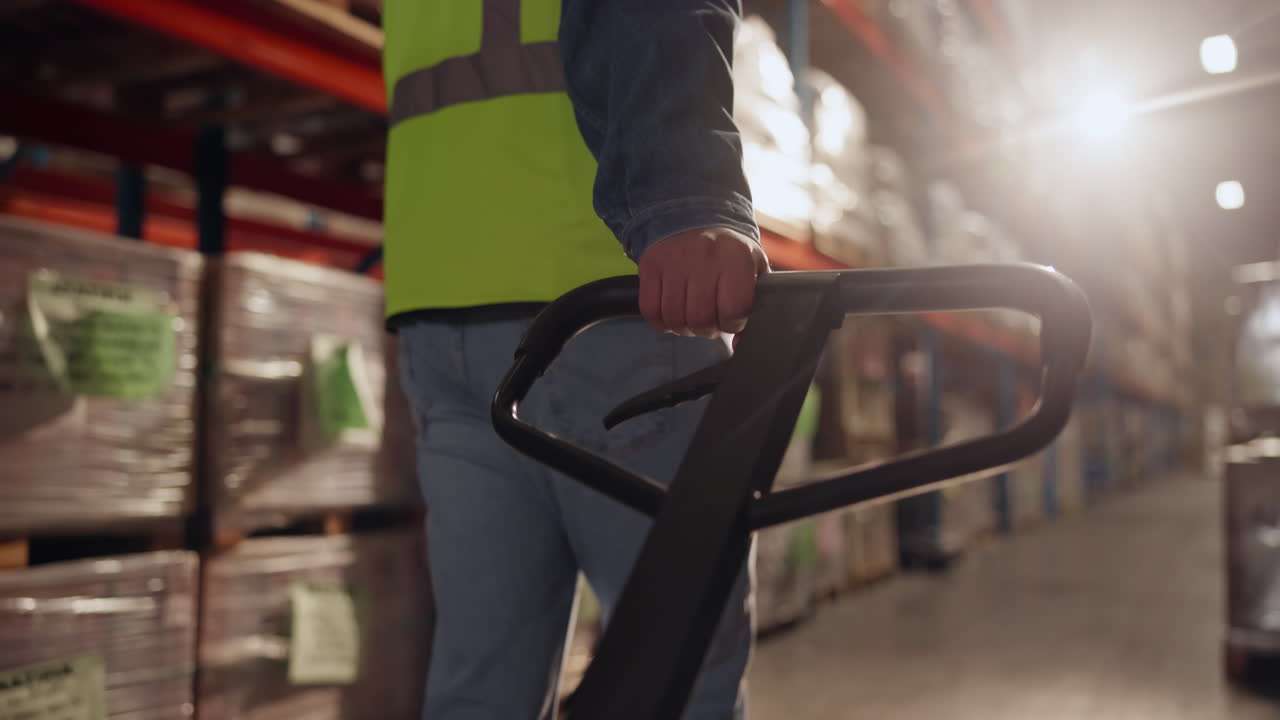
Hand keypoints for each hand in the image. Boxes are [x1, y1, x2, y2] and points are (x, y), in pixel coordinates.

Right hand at [637, 227, 768, 337]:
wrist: (694, 217)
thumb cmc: (728, 253)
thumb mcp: (752, 269)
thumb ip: (755, 306)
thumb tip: (740, 343)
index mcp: (736, 257)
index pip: (734, 310)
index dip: (732, 323)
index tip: (731, 318)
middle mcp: (705, 256)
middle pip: (700, 319)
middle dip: (706, 329)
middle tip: (710, 320)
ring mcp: (674, 260)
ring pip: (674, 318)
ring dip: (683, 327)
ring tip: (691, 317)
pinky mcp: (651, 265)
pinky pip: (651, 311)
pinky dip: (661, 322)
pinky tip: (672, 313)